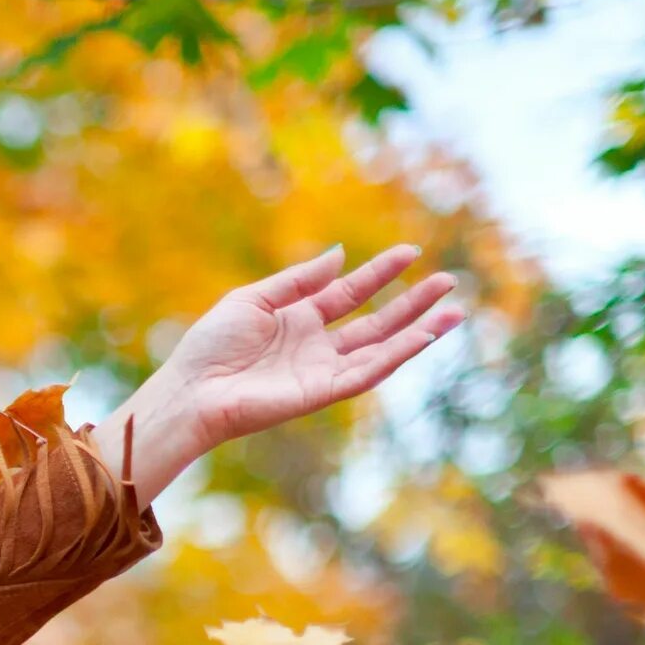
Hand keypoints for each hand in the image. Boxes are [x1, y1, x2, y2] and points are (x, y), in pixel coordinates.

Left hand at [91, 243, 462, 500]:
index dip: (380, 273)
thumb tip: (341, 255)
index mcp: (298, 320)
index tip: (409, 251)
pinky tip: (420, 338)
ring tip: (453, 312)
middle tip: (448, 281)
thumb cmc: (209, 346)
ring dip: (417, 332)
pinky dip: (394, 356)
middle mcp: (316, 346)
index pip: (350, 293)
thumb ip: (299, 281)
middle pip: (376, 323)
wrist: (191, 390)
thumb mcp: (254, 299)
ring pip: (380, 349)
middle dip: (412, 304)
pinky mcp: (321, 393)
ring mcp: (321, 371)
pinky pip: (365, 372)